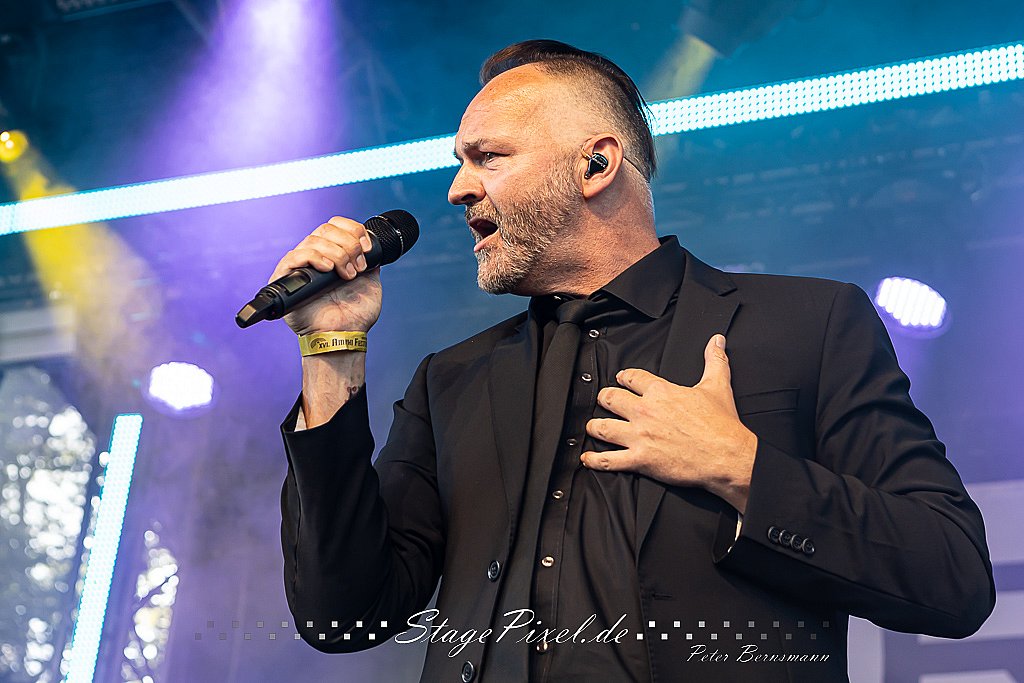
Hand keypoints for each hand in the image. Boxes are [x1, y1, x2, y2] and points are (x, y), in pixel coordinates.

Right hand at [269, 216, 381, 334]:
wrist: (345, 335)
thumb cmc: (356, 315)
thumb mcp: (371, 281)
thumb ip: (370, 261)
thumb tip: (372, 246)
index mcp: (333, 255)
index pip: (335, 225)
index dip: (352, 230)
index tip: (367, 248)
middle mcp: (315, 257)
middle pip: (325, 229)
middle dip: (348, 244)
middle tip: (358, 267)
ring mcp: (300, 267)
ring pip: (313, 240)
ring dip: (336, 254)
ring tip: (346, 275)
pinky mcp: (285, 279)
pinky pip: (294, 256)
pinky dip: (314, 258)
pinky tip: (328, 269)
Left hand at [581, 334, 757, 511]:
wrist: (727, 456)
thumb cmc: (722, 425)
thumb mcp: (718, 386)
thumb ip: (714, 360)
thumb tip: (716, 341)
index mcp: (660, 391)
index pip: (631, 377)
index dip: (624, 377)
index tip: (621, 379)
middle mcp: (645, 411)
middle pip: (610, 399)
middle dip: (605, 399)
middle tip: (605, 401)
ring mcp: (640, 435)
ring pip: (603, 427)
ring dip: (594, 426)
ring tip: (592, 426)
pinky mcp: (640, 459)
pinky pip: (608, 460)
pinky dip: (594, 460)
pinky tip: (587, 459)